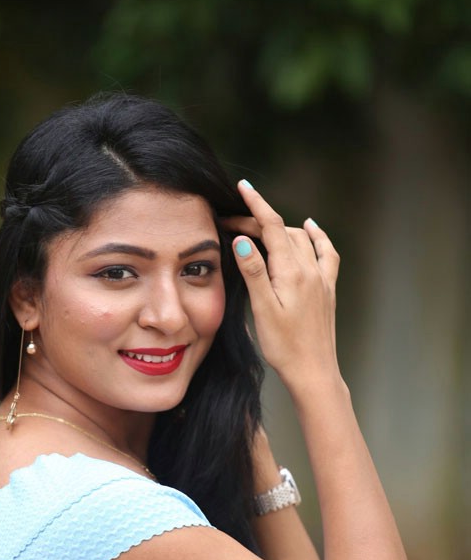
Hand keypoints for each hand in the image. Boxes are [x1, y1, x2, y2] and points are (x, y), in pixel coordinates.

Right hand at [222, 182, 340, 387]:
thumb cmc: (284, 346)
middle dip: (259, 220)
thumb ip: (254, 273)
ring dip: (280, 228)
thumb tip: (243, 241)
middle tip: (233, 222)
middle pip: (283, 231)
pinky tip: (310, 229)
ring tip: (258, 227)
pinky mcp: (327, 290)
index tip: (242, 187)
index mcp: (292, 273)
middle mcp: (310, 271)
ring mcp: (322, 279)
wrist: (313, 372)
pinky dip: (316, 236)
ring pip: (301, 239)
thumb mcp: (263, 310)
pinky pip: (326, 253)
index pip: (272, 227)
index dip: (256, 204)